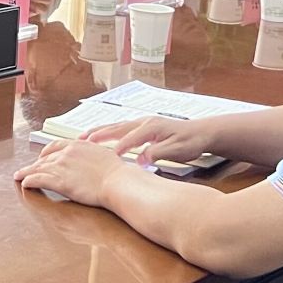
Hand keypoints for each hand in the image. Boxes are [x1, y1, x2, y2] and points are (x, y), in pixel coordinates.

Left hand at [14, 139, 134, 208]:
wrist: (117, 182)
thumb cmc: (117, 173)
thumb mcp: (104, 156)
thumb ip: (93, 155)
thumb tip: (93, 160)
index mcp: (77, 145)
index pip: (55, 146)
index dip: (46, 153)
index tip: (41, 157)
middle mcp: (66, 152)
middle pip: (44, 158)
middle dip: (35, 164)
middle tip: (27, 169)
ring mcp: (61, 166)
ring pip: (37, 168)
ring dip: (26, 172)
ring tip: (18, 176)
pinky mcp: (58, 180)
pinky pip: (37, 179)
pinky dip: (28, 181)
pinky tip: (24, 183)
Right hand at [86, 115, 215, 164]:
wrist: (202, 133)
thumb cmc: (191, 142)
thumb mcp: (177, 150)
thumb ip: (158, 153)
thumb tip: (140, 160)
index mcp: (152, 127)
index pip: (130, 138)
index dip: (118, 147)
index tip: (106, 158)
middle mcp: (145, 122)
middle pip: (117, 127)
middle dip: (98, 134)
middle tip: (79, 141)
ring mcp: (143, 123)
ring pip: (116, 126)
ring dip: (99, 131)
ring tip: (82, 137)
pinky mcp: (144, 126)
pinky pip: (121, 128)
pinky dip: (108, 131)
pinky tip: (101, 137)